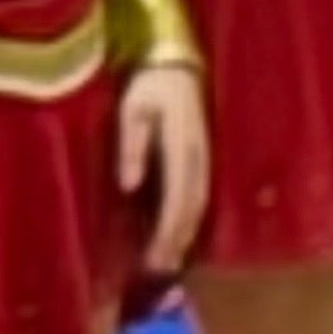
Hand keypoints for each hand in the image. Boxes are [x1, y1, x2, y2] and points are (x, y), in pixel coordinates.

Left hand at [120, 61, 210, 277]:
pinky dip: (189, 218)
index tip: (154, 258)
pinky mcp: (201, 156)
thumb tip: (129, 186)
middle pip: (192, 207)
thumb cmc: (148, 86)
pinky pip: (199, 194)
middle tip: (159, 270)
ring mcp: (204, 156)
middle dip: (176, 240)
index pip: (178, 197)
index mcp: (181, 145)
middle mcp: (198, 155)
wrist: (175, 62)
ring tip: (168, 261)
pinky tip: (178, 233)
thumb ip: (131, 146)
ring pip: (199, 203)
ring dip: (185, 234)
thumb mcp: (131, 109)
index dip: (167, 231)